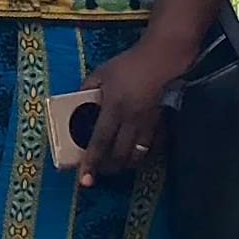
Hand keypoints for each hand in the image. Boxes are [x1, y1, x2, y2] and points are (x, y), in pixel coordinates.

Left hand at [66, 35, 197, 187]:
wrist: (163, 58)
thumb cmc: (129, 63)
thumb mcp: (101, 72)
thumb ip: (87, 88)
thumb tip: (75, 103)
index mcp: (113, 107)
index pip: (99, 142)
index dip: (91, 163)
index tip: (84, 181)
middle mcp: (132, 120)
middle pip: (119, 155)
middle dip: (108, 168)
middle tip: (99, 170)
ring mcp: (149, 123)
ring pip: (137, 155)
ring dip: (125, 164)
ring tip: (116, 164)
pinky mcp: (163, 123)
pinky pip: (153, 148)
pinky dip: (144, 155)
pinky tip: (137, 155)